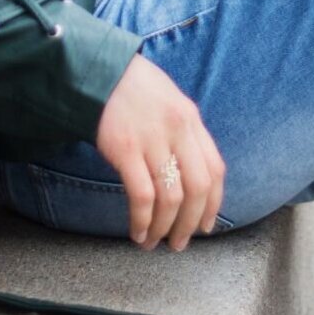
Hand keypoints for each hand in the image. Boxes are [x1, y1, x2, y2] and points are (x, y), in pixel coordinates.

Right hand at [95, 52, 226, 250]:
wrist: (98, 70)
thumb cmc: (133, 88)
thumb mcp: (170, 102)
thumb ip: (184, 133)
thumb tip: (190, 174)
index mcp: (192, 119)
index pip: (215, 170)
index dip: (213, 204)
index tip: (205, 226)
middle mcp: (178, 130)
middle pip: (197, 189)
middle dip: (189, 224)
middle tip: (179, 244)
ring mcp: (152, 140)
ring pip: (171, 197)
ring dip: (164, 227)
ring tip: (154, 242)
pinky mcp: (125, 149)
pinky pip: (142, 195)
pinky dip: (142, 220)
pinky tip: (137, 231)